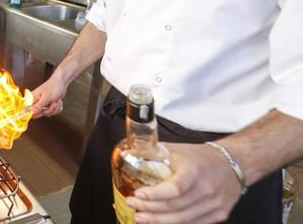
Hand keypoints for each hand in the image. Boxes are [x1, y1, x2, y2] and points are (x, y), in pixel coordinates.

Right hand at [30, 72, 67, 117]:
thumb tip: (32, 113)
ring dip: (55, 108)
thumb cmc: (53, 87)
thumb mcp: (46, 98)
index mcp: (33, 99)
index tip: (41, 112)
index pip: (29, 111)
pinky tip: (58, 101)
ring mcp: (43, 104)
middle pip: (40, 114)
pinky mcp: (49, 106)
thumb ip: (39, 106)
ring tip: (56, 100)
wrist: (61, 83)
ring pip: (48, 113)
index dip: (35, 114)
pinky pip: (54, 112)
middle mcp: (37, 102)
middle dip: (49, 110)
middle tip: (52, 103)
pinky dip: (58, 108)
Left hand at [128, 142, 242, 223]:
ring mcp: (215, 204)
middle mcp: (207, 189)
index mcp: (195, 170)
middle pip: (175, 206)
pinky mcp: (219, 214)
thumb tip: (131, 154)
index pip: (175, 188)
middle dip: (150, 209)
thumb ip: (156, 153)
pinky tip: (160, 223)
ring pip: (183, 219)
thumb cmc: (202, 156)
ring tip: (141, 218)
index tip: (138, 194)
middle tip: (132, 205)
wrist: (234, 162)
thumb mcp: (179, 149)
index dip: (155, 194)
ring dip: (158, 221)